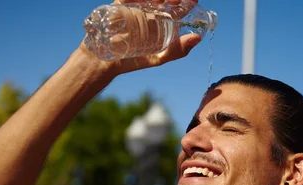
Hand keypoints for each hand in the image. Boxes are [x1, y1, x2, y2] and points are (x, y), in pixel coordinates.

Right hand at [81, 0, 201, 74]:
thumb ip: (177, 50)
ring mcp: (136, 7)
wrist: (104, 62)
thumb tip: (198, 37)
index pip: (177, 8)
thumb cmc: (131, 61)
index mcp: (161, 22)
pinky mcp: (120, 4)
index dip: (187, 2)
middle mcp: (150, 12)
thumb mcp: (158, 58)